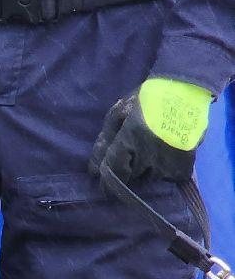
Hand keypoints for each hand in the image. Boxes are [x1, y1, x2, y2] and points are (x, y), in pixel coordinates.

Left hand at [90, 78, 211, 188]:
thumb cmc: (146, 99)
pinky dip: (167, 171)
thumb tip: (93, 170)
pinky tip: (167, 156)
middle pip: (131, 177)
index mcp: (130, 139)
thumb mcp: (118, 114)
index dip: (107, 184)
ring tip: (152, 152)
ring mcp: (168, 160)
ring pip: (150, 178)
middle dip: (128, 172)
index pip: (114, 171)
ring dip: (147, 171)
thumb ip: (105, 141)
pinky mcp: (185, 163)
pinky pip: (171, 178)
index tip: (106, 189)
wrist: (186, 89)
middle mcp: (149, 153)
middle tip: (134, 157)